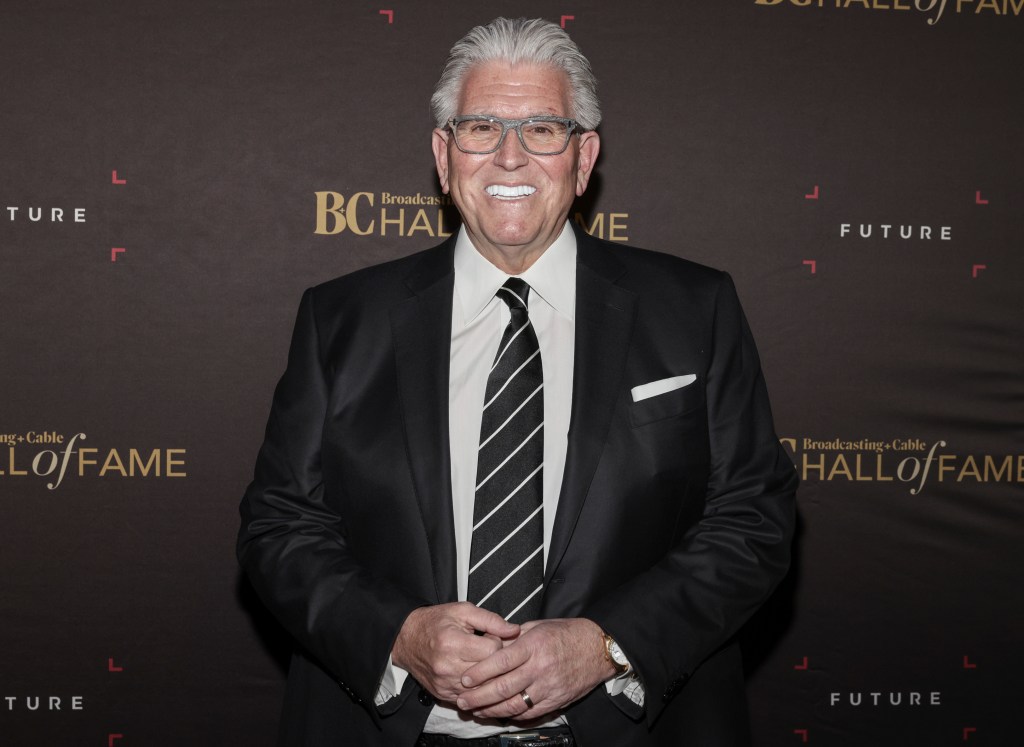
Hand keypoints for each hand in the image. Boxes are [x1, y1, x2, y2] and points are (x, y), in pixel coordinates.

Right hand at [391, 602, 519, 702]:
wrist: (406, 639)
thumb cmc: (436, 621)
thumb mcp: (463, 611)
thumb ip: (491, 620)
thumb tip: (515, 630)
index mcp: (452, 643)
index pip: (492, 651)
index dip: (496, 643)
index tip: (489, 638)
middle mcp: (447, 667)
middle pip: (489, 672)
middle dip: (495, 662)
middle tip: (490, 651)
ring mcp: (444, 684)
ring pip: (482, 689)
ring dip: (488, 677)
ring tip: (484, 663)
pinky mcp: (443, 695)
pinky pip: (470, 698)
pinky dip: (478, 689)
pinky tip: (477, 677)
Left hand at [455, 617, 615, 719]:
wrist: (597, 648)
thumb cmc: (567, 634)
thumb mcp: (538, 626)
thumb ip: (513, 636)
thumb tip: (489, 642)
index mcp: (533, 645)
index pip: (500, 661)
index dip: (480, 672)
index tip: (464, 678)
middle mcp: (540, 667)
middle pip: (503, 687)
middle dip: (479, 696)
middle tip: (462, 700)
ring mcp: (548, 687)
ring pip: (514, 704)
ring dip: (491, 710)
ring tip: (476, 710)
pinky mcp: (555, 700)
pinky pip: (529, 712)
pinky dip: (511, 715)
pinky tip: (498, 713)